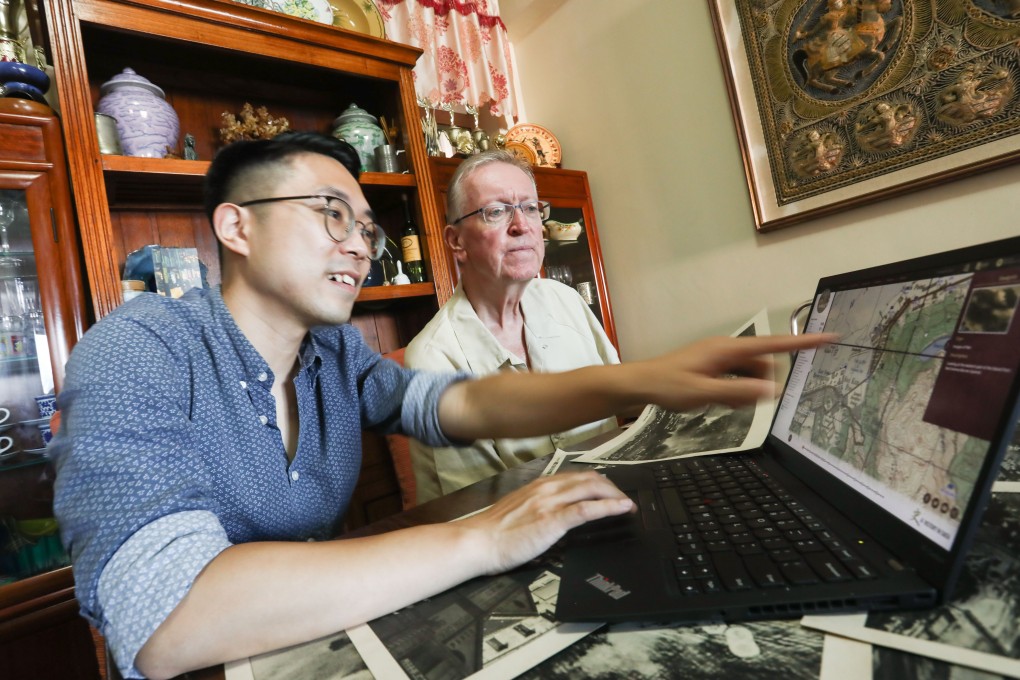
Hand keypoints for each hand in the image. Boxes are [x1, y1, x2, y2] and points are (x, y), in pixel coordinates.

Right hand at [458, 471, 634, 573]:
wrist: (479, 541)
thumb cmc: (495, 532)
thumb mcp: (520, 508)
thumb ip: (540, 504)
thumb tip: (557, 510)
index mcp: (539, 485)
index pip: (577, 476)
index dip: (599, 483)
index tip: (610, 492)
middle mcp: (547, 488)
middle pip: (590, 478)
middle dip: (612, 488)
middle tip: (624, 500)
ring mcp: (550, 502)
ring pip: (591, 488)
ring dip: (615, 495)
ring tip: (627, 505)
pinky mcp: (552, 520)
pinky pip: (586, 509)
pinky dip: (608, 507)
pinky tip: (621, 509)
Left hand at [630, 332, 836, 411]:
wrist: (640, 383)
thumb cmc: (668, 385)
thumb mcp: (704, 393)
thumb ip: (738, 393)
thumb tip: (771, 391)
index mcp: (727, 349)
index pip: (773, 344)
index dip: (802, 342)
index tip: (829, 338)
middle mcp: (726, 349)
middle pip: (763, 366)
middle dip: (759, 386)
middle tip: (732, 402)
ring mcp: (719, 357)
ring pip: (750, 375)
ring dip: (745, 391)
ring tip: (721, 403)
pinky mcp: (713, 367)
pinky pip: (736, 378)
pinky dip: (734, 392)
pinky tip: (719, 402)